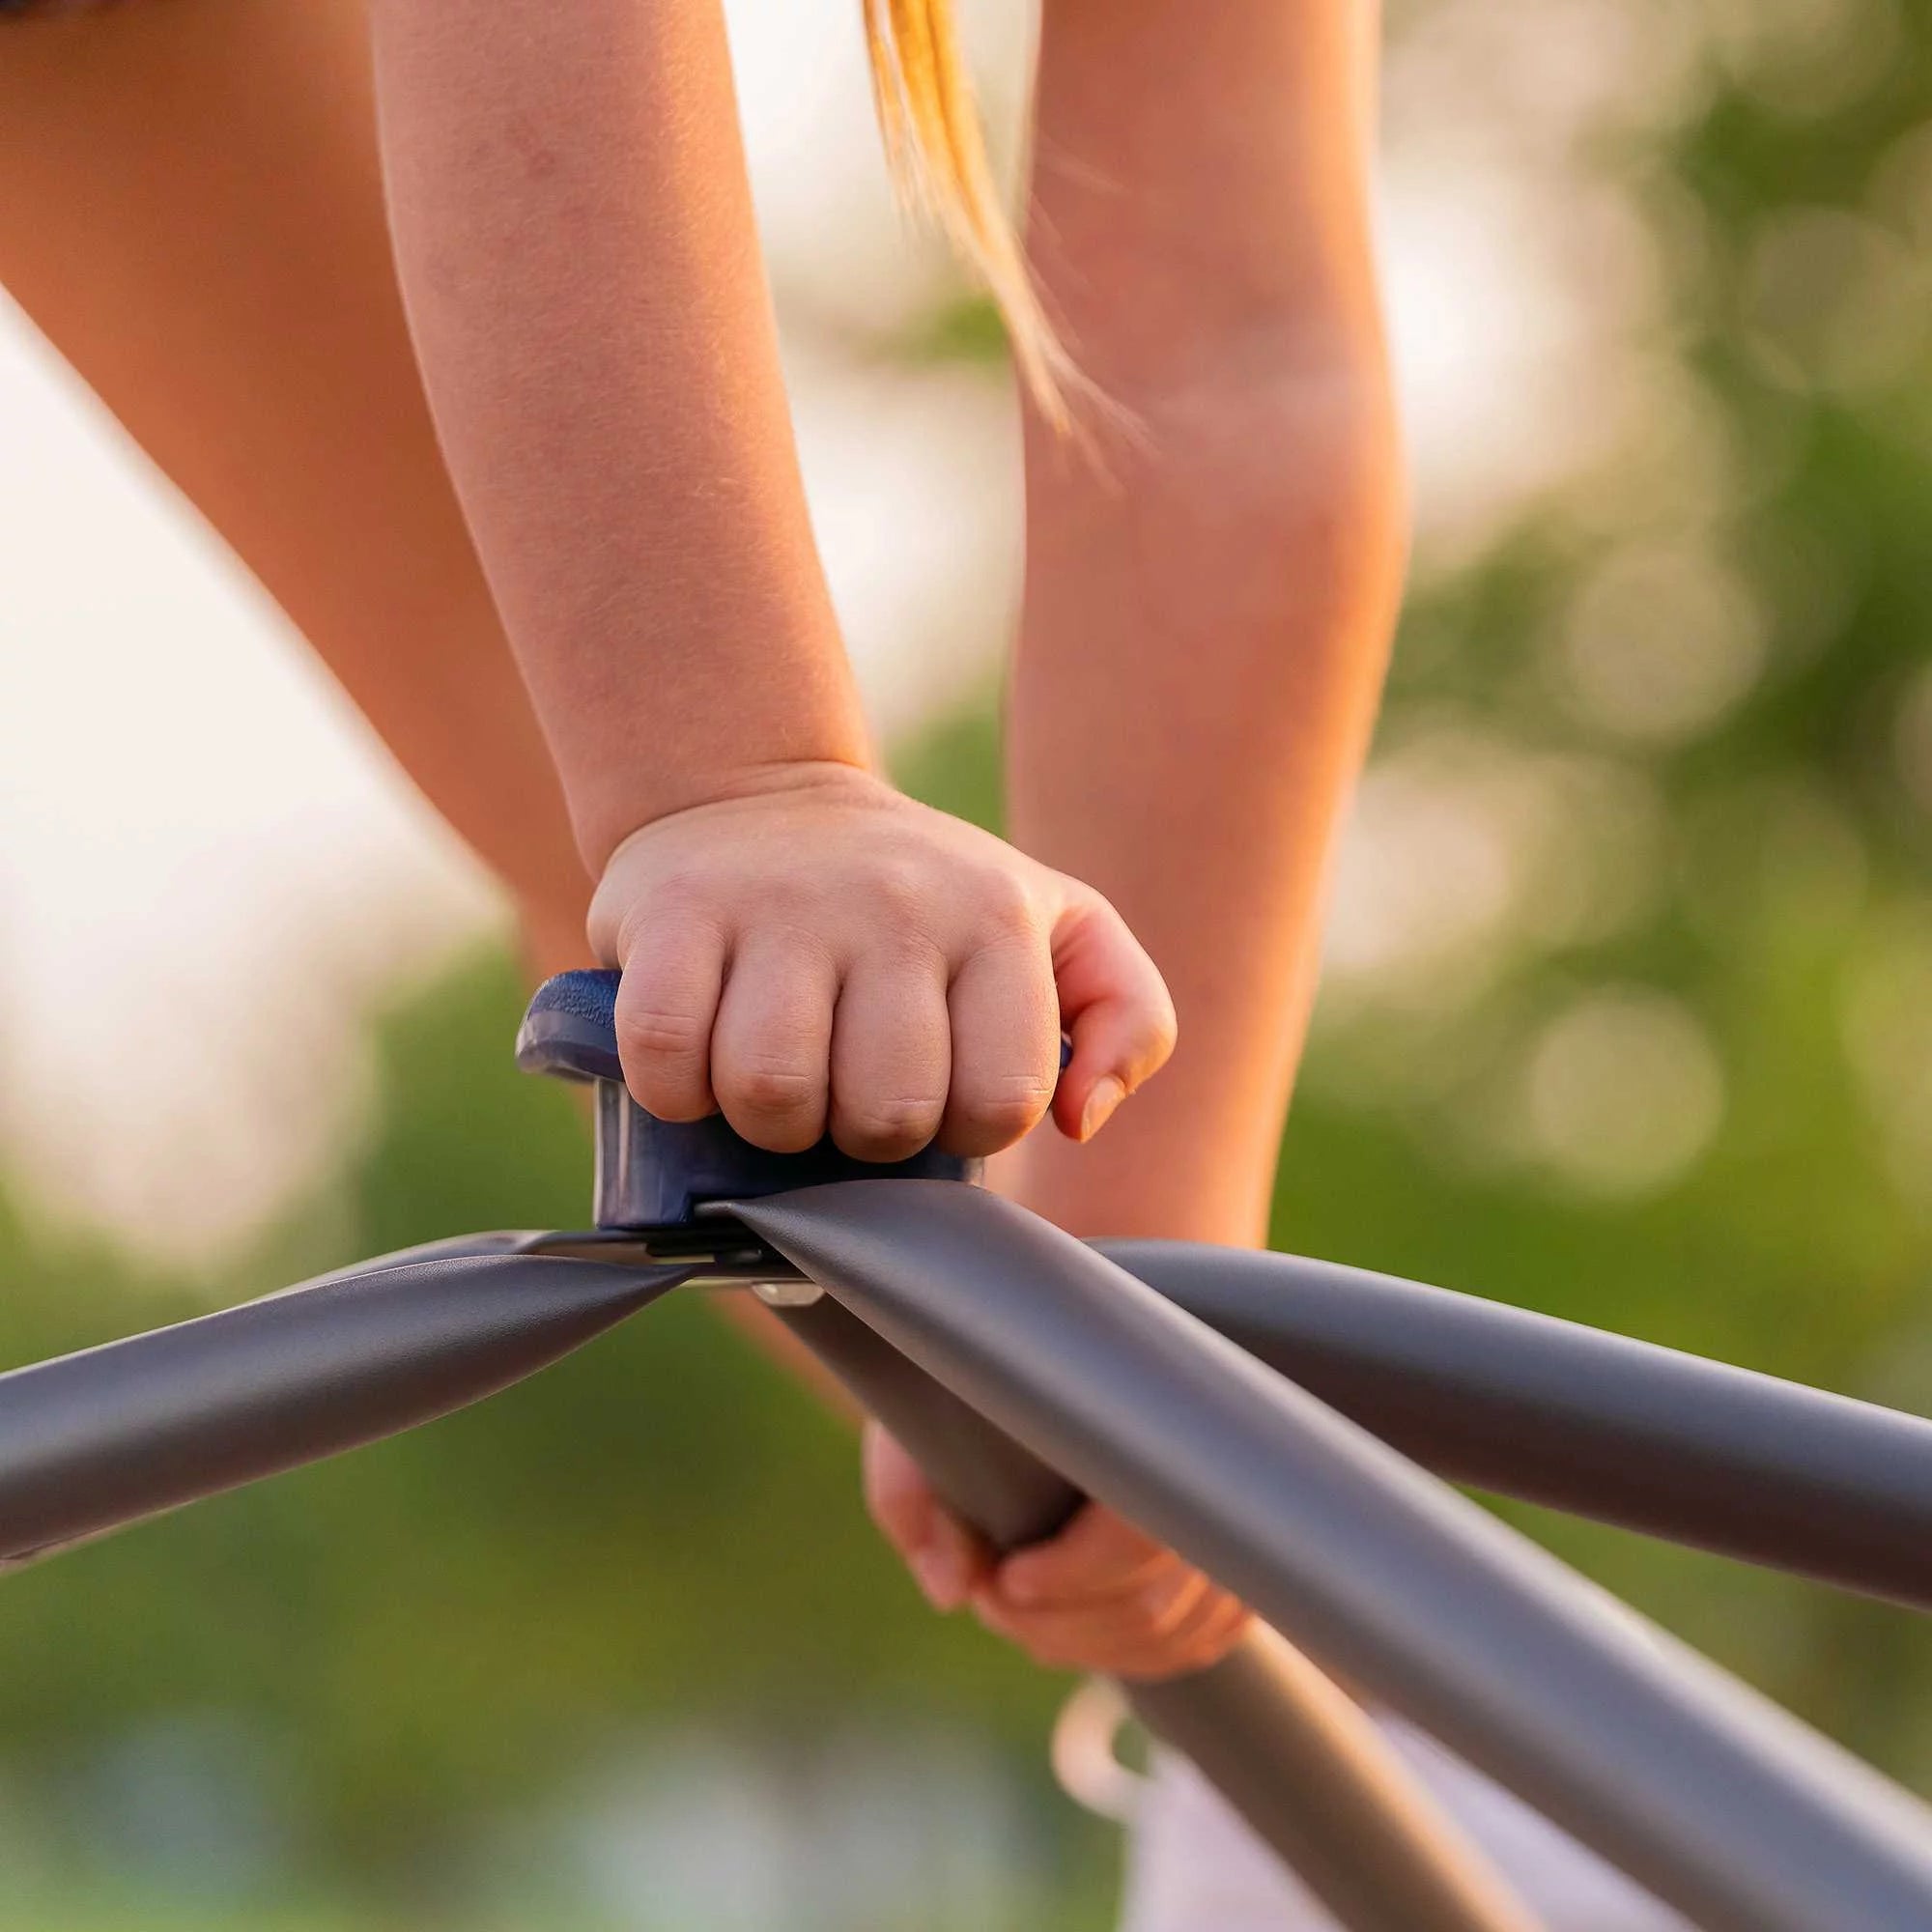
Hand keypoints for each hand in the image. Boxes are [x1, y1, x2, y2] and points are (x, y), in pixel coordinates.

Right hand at [586, 764, 1175, 1158]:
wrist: (756, 792)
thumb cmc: (921, 897)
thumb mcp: (1058, 927)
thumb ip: (1126, 1018)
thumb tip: (1080, 1120)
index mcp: (997, 918)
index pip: (998, 1103)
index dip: (956, 1130)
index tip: (929, 1091)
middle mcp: (896, 903)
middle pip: (884, 1114)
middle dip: (859, 1135)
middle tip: (843, 1088)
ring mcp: (780, 903)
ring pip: (773, 1095)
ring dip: (765, 1122)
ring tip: (772, 1076)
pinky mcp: (674, 909)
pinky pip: (666, 1055)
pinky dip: (673, 1091)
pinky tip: (696, 1061)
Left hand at [863, 1422, 1250, 1680]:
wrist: (1025, 1346)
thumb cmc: (965, 1386)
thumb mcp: (914, 1418)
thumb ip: (910, 1496)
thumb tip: (952, 1589)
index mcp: (1133, 1407)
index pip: (1137, 1530)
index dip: (1070, 1575)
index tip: (1005, 1578)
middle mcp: (1201, 1458)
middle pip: (1152, 1599)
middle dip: (1058, 1623)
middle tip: (990, 1598)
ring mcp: (1226, 1505)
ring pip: (1175, 1626)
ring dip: (1087, 1643)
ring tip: (1019, 1606)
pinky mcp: (1232, 1540)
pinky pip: (1203, 1633)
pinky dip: (1133, 1650)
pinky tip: (1078, 1627)